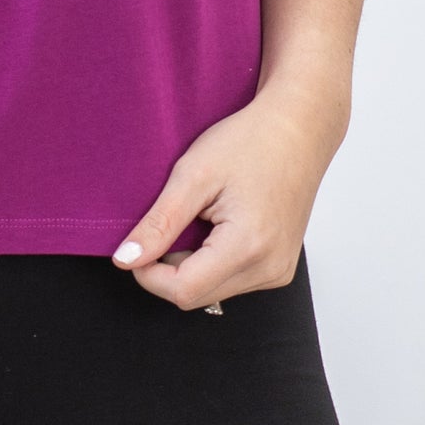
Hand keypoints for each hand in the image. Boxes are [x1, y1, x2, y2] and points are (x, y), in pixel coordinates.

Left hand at [109, 80, 346, 309]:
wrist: (298, 129)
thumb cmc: (250, 141)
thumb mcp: (194, 174)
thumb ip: (160, 223)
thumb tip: (125, 260)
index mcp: (248, 247)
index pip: (183, 291)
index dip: (149, 273)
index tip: (137, 244)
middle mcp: (270, 269)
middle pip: (197, 295)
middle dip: (169, 268)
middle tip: (169, 223)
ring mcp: (278, 271)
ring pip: (213, 290)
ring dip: (192, 265)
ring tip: (200, 218)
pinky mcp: (280, 268)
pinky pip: (233, 280)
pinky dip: (213, 261)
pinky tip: (218, 226)